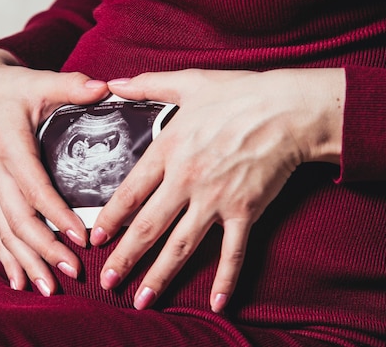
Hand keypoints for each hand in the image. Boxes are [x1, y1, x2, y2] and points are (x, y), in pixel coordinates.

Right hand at [0, 48, 108, 294]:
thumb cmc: (13, 89)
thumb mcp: (40, 81)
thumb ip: (72, 85)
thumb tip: (107, 88)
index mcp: (9, 144)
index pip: (34, 185)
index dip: (56, 213)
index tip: (82, 237)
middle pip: (18, 218)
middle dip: (45, 248)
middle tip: (75, 271)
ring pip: (5, 231)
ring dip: (27, 262)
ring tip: (51, 289)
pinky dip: (7, 258)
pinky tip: (21, 283)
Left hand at [90, 68, 344, 311]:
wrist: (288, 108)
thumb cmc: (239, 93)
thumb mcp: (188, 82)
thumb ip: (146, 85)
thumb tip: (112, 82)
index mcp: (169, 150)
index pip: (129, 192)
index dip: (110, 218)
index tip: (97, 238)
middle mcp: (187, 179)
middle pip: (148, 227)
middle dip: (125, 258)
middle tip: (108, 281)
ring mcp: (216, 199)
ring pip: (181, 245)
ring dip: (159, 275)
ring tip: (141, 300)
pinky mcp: (246, 211)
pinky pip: (233, 251)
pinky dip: (226, 278)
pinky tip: (217, 303)